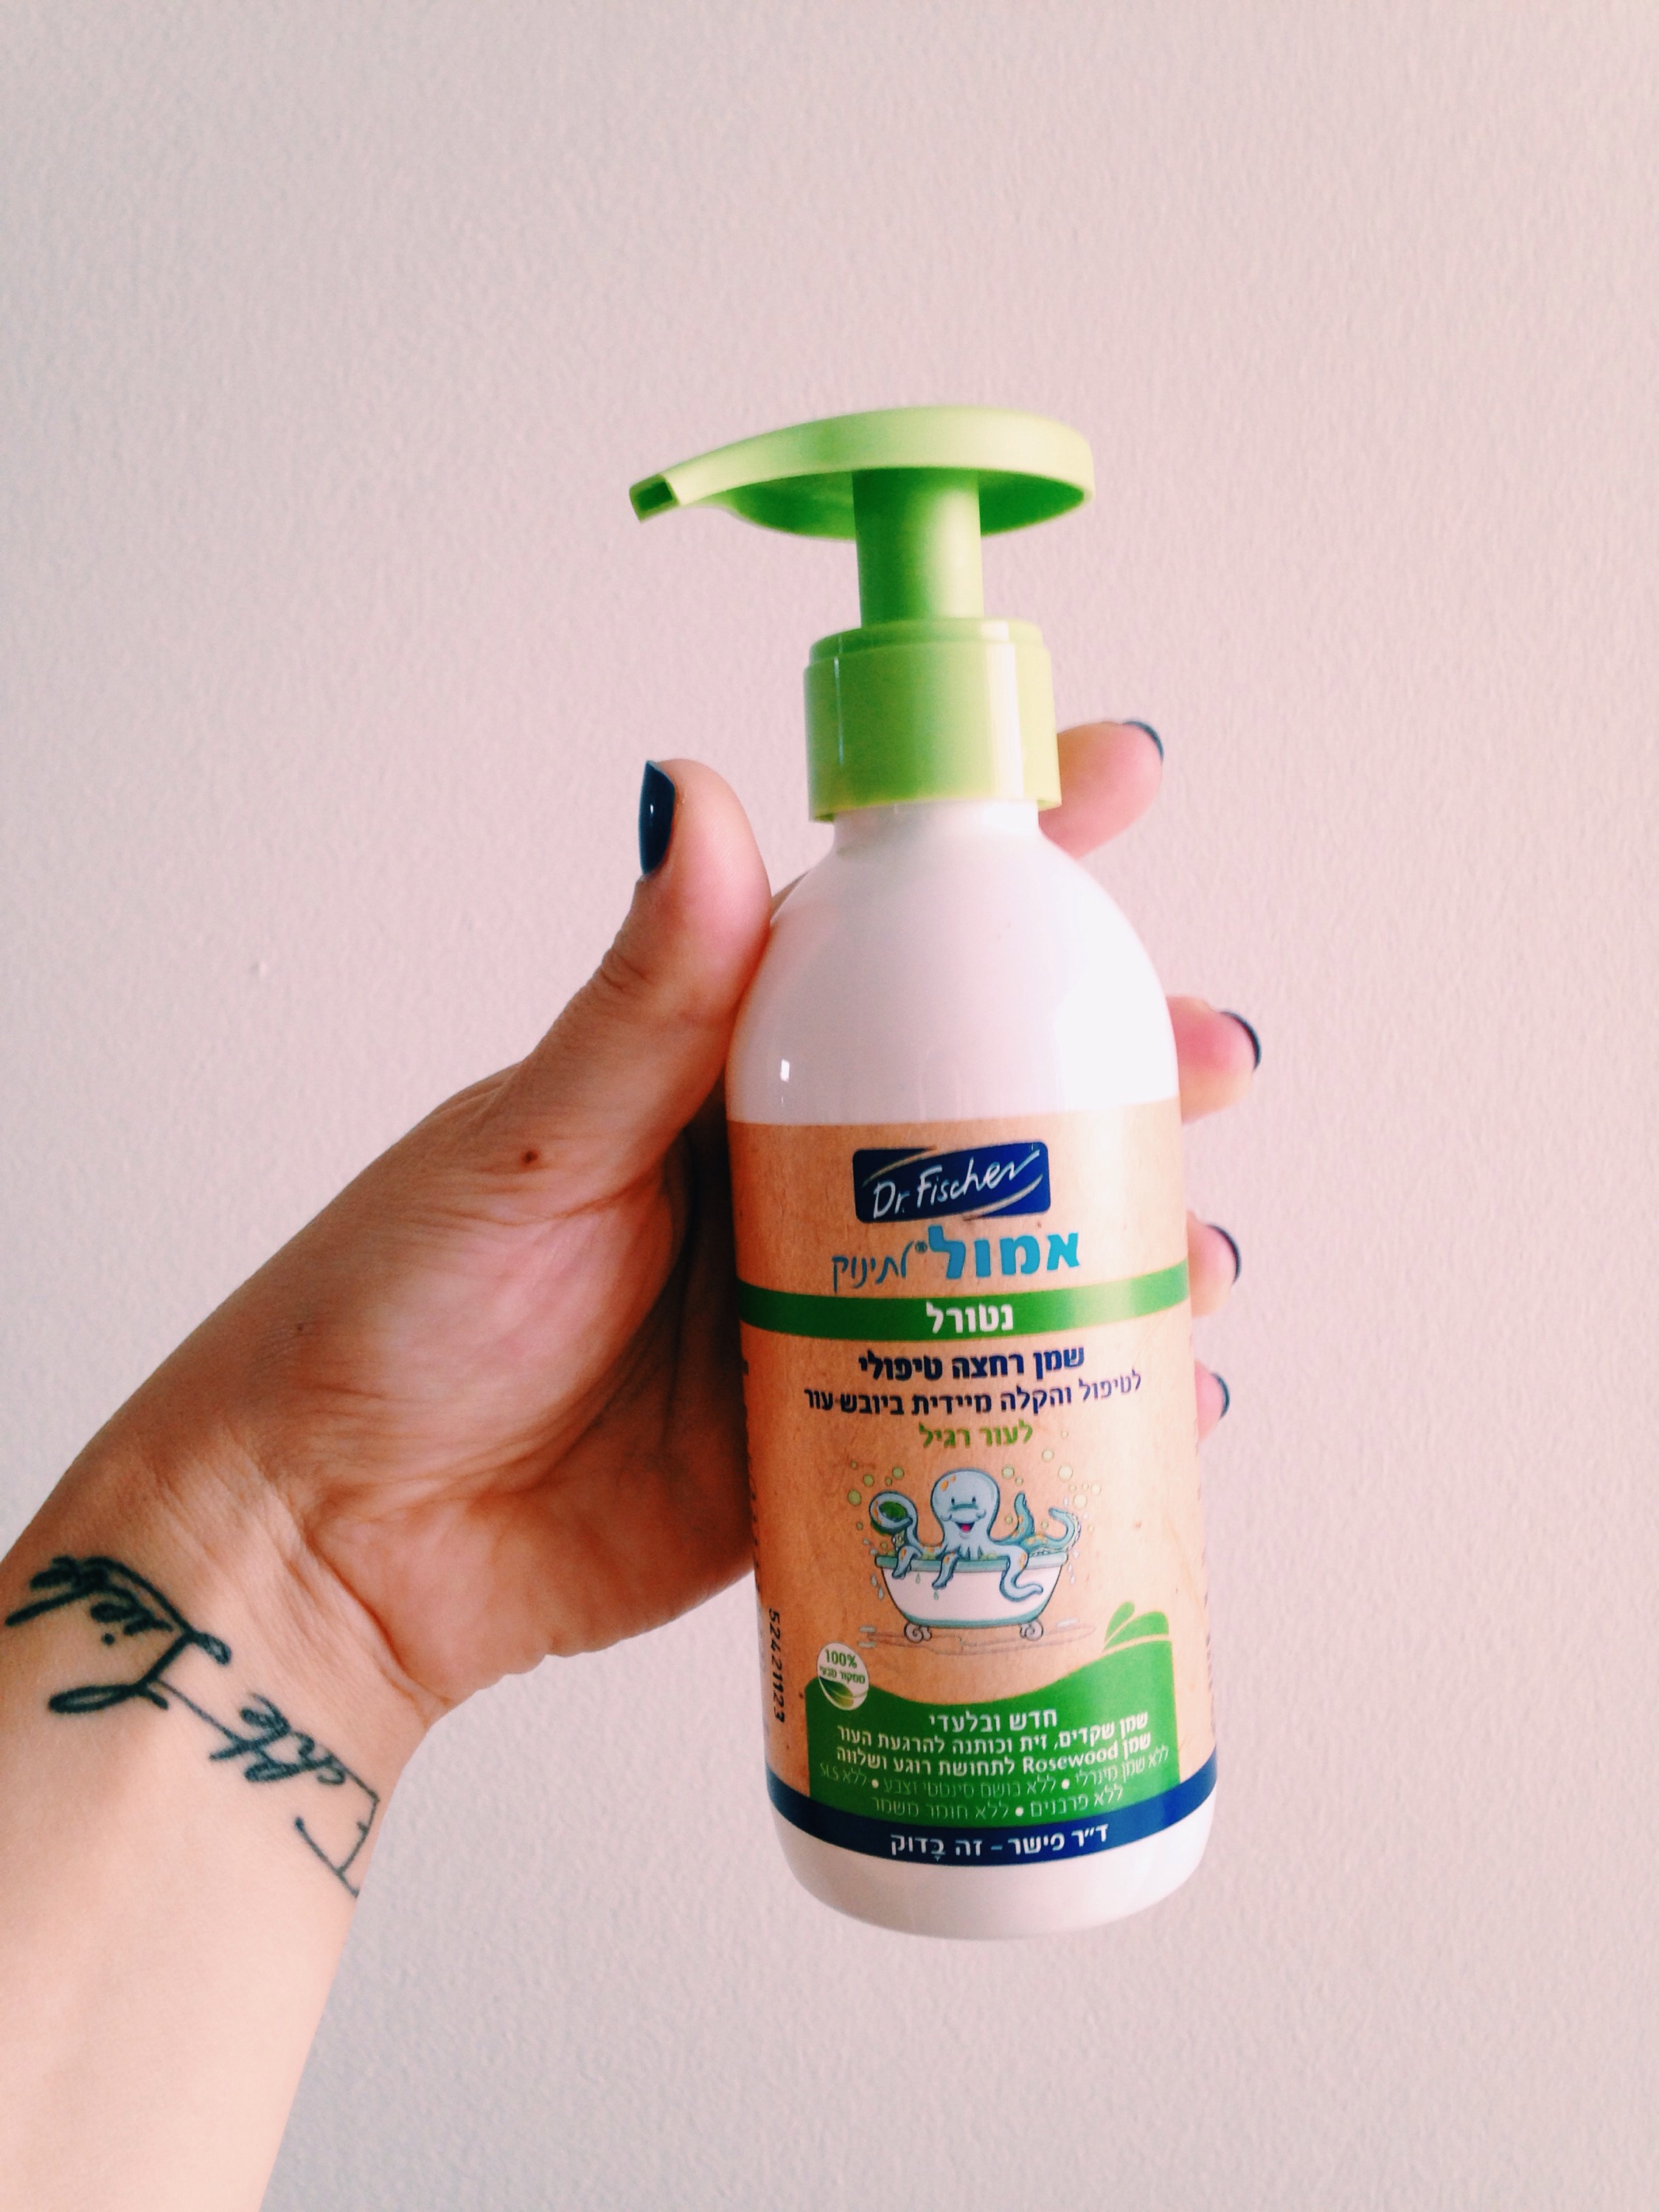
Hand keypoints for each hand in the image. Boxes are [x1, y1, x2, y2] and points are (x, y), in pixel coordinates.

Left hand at [96, 724, 1256, 1731]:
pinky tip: (1166, 1406)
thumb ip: (643, 996)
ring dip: (1133, 1234)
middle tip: (1208, 1063)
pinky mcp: (834, 1431)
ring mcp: (826, 1306)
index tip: (1117, 780)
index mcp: (719, 1063)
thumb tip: (697, 790)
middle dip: (1123, 1063)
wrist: (344, 1542)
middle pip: (994, 1090)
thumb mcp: (532, 1142)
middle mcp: (792, 1172)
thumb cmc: (396, 1316)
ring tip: (1199, 1260)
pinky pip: (984, 1393)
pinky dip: (1085, 1388)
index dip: (1008, 848)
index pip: (885, 930)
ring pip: (1018, 1245)